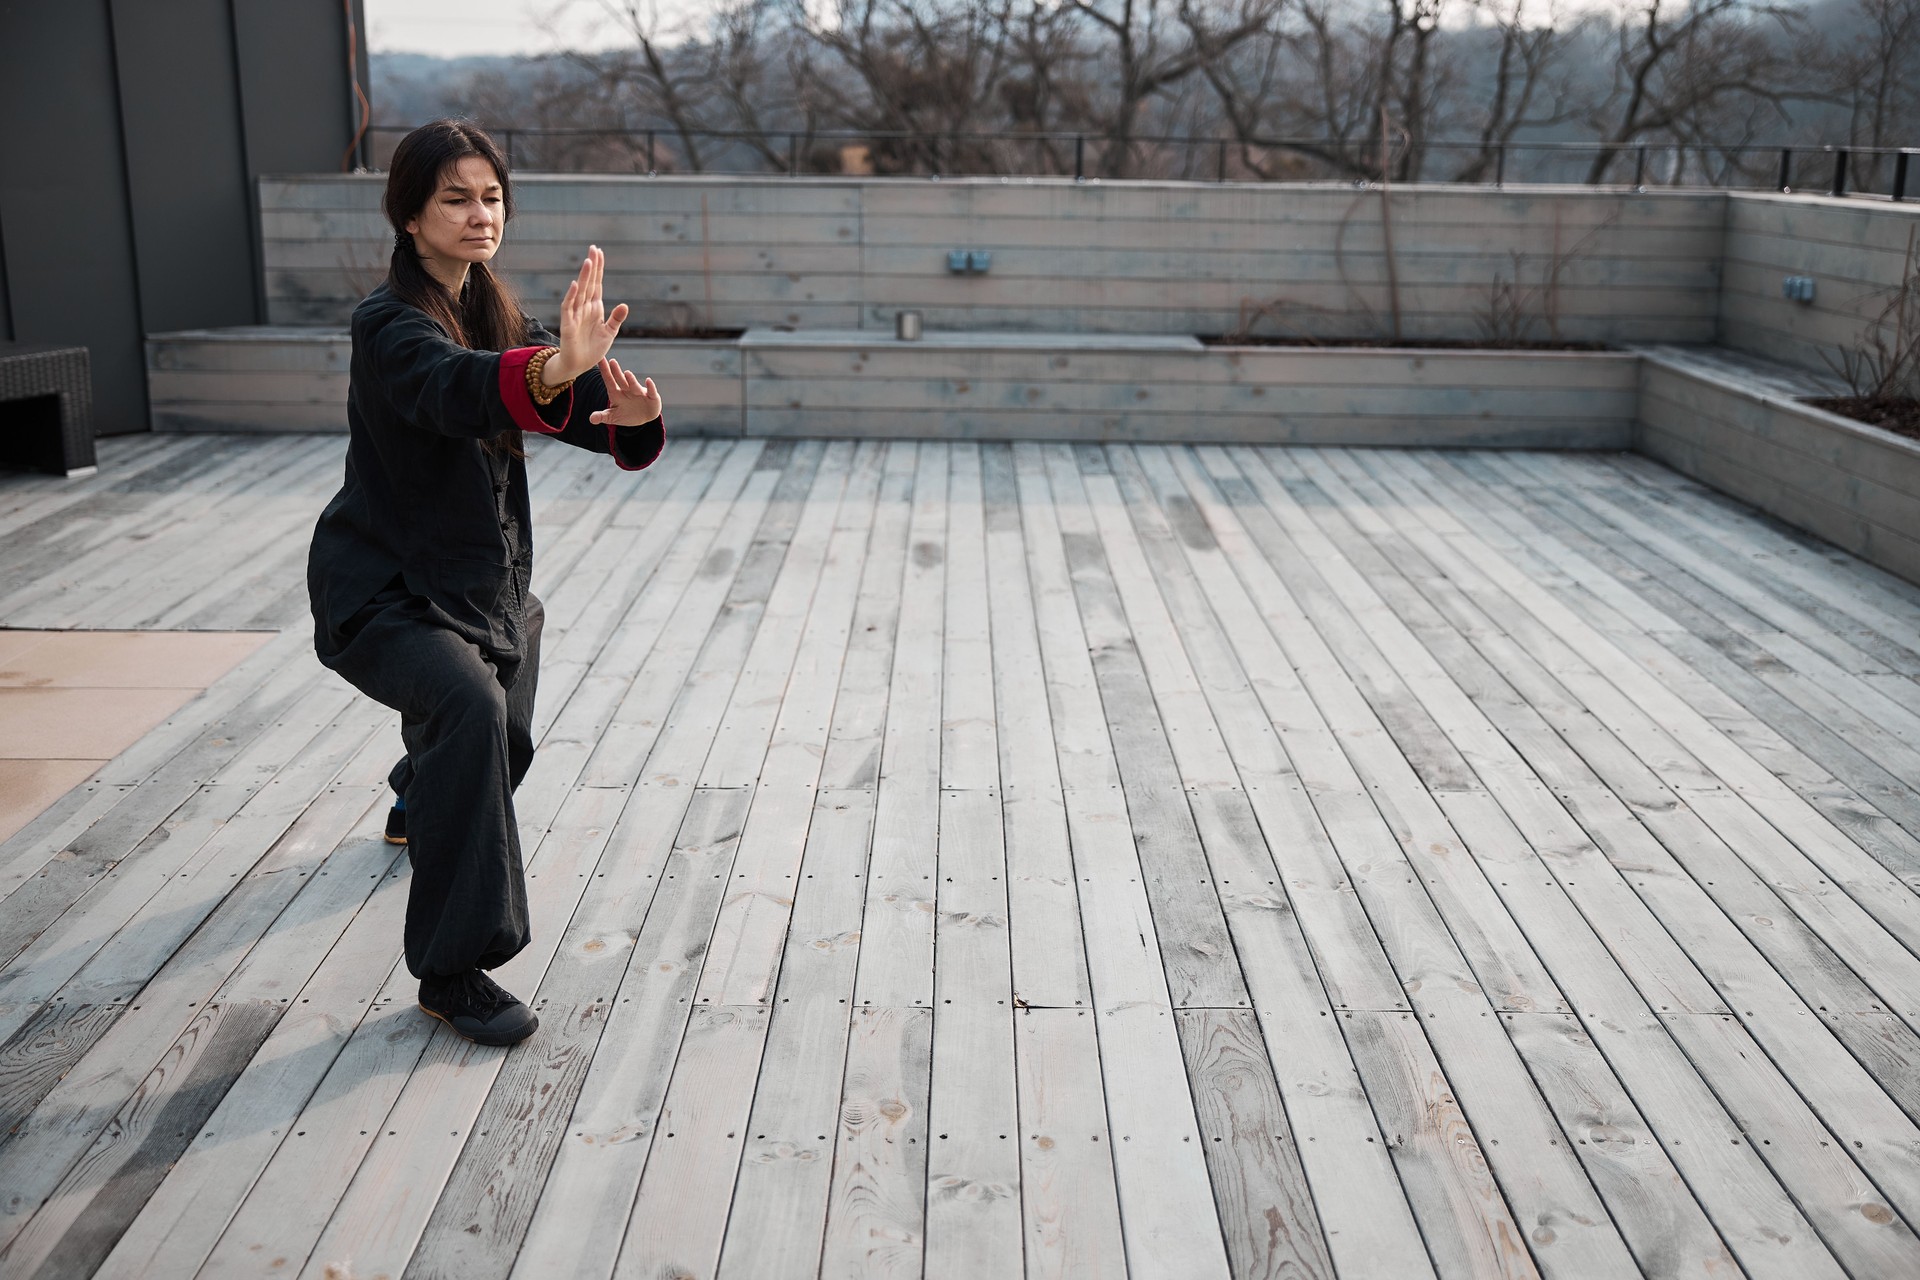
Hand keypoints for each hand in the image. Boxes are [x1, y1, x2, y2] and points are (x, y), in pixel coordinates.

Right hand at [550, 246, 627, 383]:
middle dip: (592, 266)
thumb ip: (616, 319)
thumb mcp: (609, 333)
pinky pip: (568, 307)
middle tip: (593, 248)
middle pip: (589, 283)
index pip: (597, 284)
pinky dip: (571, 296)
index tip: (599, 252)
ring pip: (579, 292)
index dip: (599, 269)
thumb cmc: (592, 348)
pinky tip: (576, 285)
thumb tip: (624, 304)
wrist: (578, 365)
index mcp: (595, 308)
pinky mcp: (568, 324)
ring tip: (588, 261)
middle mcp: (584, 307)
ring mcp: (575, 314)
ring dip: (583, 277)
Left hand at [590, 356, 662, 426]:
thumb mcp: (613, 417)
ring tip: (627, 373)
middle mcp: (627, 390)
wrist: (644, 417)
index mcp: (616, 394)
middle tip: (612, 362)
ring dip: (631, 380)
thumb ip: (603, 416)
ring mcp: (639, 393)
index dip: (604, 371)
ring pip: (634, 386)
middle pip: (620, 380)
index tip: (599, 359)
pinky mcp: (652, 397)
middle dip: (616, 372)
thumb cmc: (626, 414)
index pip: (609, 381)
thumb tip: (592, 419)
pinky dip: (650, 387)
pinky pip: (651, 391)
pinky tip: (648, 381)